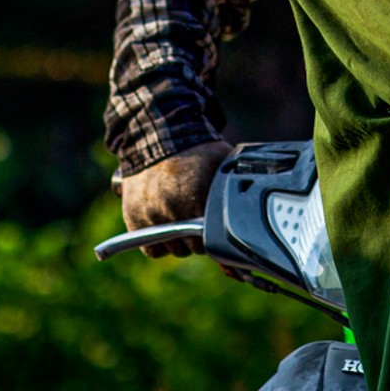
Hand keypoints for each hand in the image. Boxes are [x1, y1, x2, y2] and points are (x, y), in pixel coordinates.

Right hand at [119, 140, 231, 256]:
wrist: (156, 139)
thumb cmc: (196, 151)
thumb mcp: (223, 163)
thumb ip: (234, 188)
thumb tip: (255, 208)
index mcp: (197, 197)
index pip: (214, 236)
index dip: (219, 234)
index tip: (220, 226)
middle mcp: (173, 209)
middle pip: (195, 247)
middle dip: (201, 238)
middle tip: (202, 223)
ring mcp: (151, 216)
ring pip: (174, 249)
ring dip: (181, 242)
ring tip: (185, 223)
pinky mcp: (134, 220)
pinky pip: (153, 251)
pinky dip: (160, 245)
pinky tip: (169, 230)